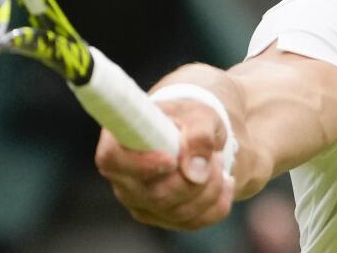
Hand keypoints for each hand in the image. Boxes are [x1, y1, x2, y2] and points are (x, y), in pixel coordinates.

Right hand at [94, 99, 234, 230]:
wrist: (195, 134)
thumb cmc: (189, 119)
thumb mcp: (199, 114)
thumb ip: (198, 134)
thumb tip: (195, 169)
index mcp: (119, 141)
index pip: (113, 160)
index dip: (142, 163)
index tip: (171, 159)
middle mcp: (123, 177)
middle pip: (155, 195)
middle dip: (195, 178)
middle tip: (215, 154)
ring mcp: (139, 201)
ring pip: (178, 212)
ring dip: (210, 188)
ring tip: (218, 161)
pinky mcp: (161, 217)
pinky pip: (193, 222)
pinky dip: (217, 203)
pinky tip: (224, 181)